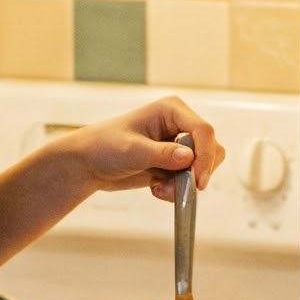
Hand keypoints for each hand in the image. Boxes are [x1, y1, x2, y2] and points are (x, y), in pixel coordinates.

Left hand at [66, 98, 225, 203]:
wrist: (88, 164)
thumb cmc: (104, 146)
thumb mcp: (132, 150)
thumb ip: (162, 154)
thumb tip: (189, 158)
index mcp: (172, 109)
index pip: (203, 131)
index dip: (205, 156)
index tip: (198, 182)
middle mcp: (180, 124)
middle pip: (211, 148)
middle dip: (196, 172)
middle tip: (174, 188)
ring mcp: (178, 145)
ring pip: (204, 166)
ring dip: (186, 184)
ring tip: (161, 190)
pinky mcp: (174, 163)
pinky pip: (190, 179)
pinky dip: (178, 189)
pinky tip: (157, 189)